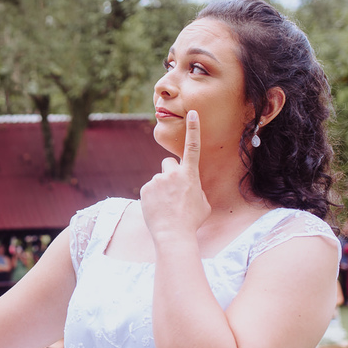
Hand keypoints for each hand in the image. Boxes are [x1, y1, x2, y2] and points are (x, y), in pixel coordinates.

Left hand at [140, 110, 209, 240]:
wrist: (173, 234)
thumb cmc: (192, 221)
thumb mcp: (202, 204)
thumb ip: (196, 190)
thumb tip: (190, 189)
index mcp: (190, 175)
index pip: (192, 147)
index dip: (193, 129)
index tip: (191, 113)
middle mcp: (172, 173)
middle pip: (169, 164)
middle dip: (170, 173)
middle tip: (173, 191)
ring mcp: (157, 180)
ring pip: (159, 180)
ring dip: (161, 189)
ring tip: (166, 207)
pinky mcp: (145, 189)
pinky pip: (149, 190)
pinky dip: (152, 198)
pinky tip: (158, 210)